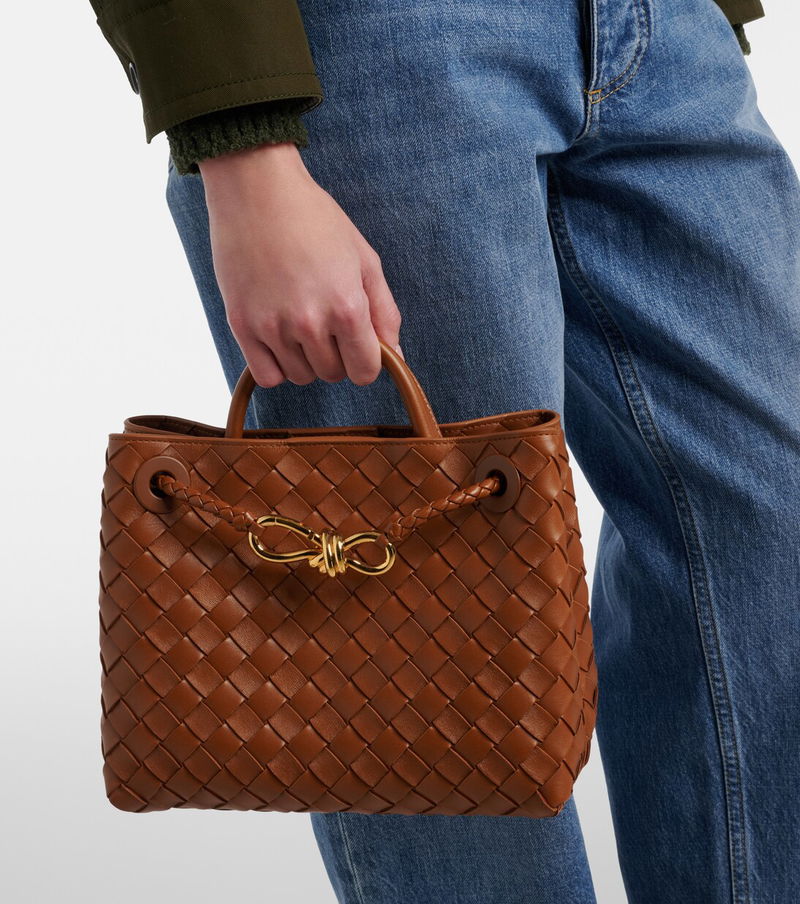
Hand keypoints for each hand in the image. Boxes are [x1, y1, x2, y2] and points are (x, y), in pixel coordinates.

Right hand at [199, 142, 401, 387]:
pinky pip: (268, 377)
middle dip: (337, 356)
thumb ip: (384, 311)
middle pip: (333, 374)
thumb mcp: (364, 259)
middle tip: (327, 320)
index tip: (358, 344)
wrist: (256, 189)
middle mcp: (310, 323)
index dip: (366, 361)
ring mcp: (272, 327)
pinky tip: (279, 338)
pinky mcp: (242, 325)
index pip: (365, 372)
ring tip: (300, 320)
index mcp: (347, 307)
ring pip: (302, 377)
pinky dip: (277, 365)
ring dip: (306, 359)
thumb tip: (393, 355)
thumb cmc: (315, 219)